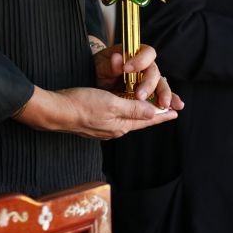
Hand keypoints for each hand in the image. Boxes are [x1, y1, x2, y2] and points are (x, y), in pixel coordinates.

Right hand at [14, 84, 178, 139]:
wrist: (56, 112)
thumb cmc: (81, 104)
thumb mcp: (110, 103)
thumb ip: (132, 108)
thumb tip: (152, 112)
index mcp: (121, 125)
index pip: (147, 120)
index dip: (162, 115)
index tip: (176, 111)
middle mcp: (115, 129)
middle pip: (140, 120)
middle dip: (154, 114)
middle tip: (167, 107)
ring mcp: (105, 127)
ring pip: (129, 118)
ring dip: (140, 111)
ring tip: (150, 106)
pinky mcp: (95, 122)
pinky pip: (118, 117)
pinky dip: (127, 110)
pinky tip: (125, 105)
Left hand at [93, 43, 184, 111]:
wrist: (97, 79)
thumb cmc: (100, 68)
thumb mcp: (101, 65)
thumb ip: (109, 64)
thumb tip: (117, 58)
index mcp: (136, 53)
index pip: (146, 53)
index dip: (140, 60)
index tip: (127, 69)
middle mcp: (146, 65)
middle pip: (154, 72)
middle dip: (149, 84)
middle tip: (140, 95)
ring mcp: (149, 79)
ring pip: (161, 85)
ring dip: (165, 94)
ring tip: (166, 103)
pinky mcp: (150, 93)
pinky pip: (161, 96)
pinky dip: (170, 101)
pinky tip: (176, 107)